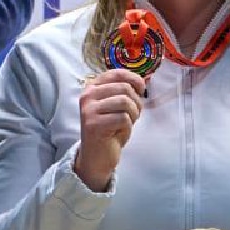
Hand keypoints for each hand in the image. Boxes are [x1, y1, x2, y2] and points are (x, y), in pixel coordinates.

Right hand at [74, 68, 146, 191]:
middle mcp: (88, 95)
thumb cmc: (109, 129)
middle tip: (133, 115)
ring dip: (133, 115)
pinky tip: (119, 132)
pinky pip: (123, 118)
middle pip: (124, 88)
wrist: (97, 156)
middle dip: (136, 103)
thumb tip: (141, 82)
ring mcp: (89, 110)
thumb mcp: (115, 106)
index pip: (116, 73)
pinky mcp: (94, 124)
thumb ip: (123, 92)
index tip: (141, 88)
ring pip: (125, 102)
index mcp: (92, 88)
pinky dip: (127, 127)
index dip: (133, 78)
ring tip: (126, 123)